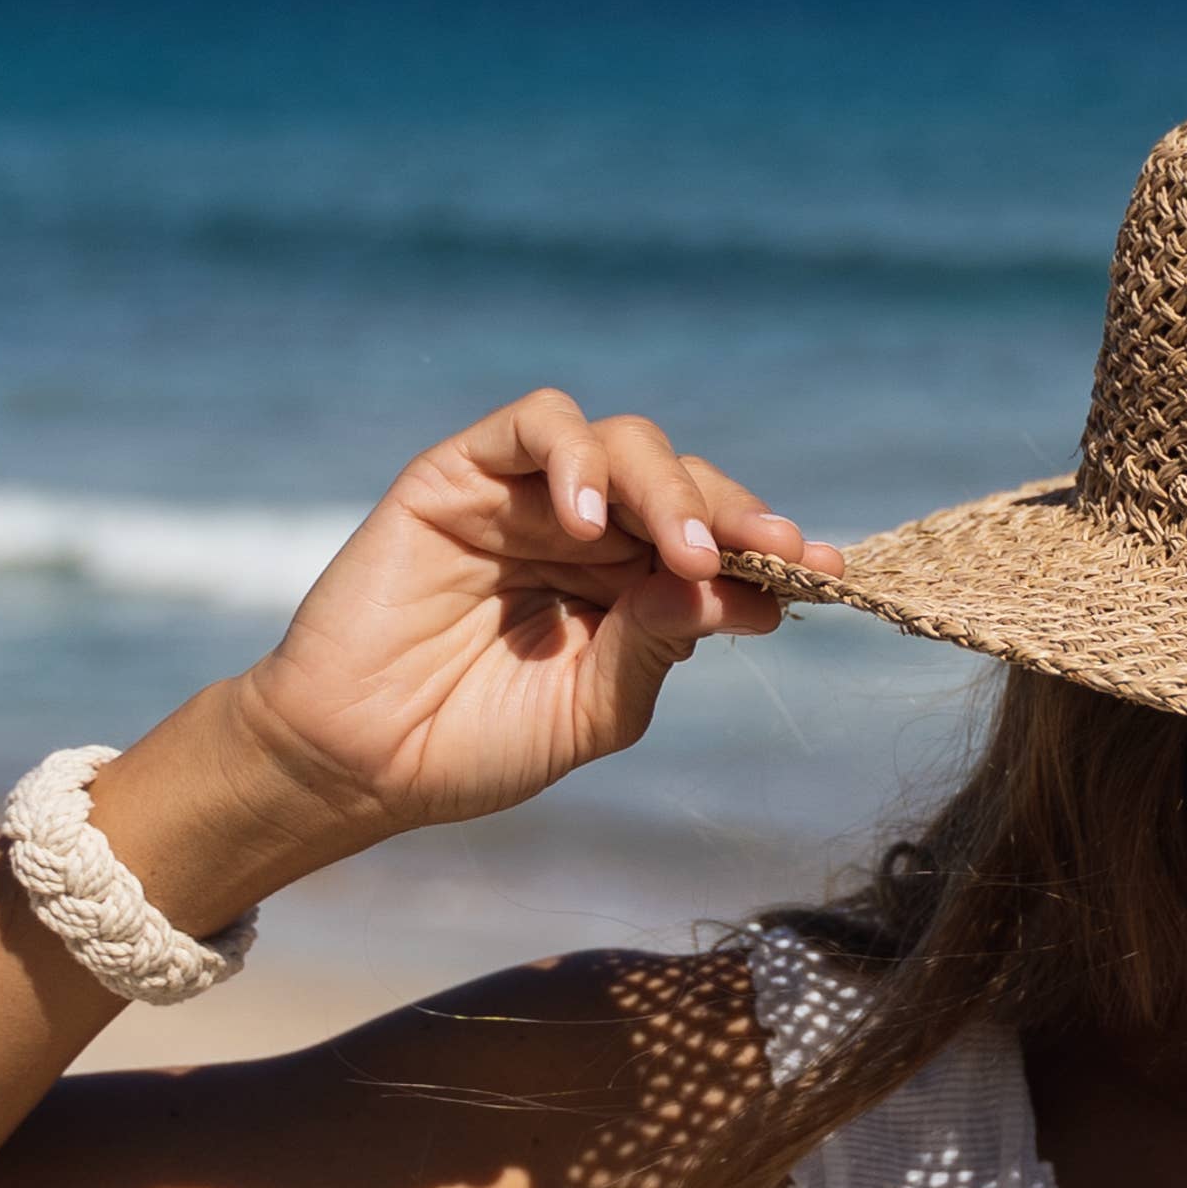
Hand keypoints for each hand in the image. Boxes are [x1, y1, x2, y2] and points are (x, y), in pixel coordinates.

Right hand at [233, 392, 836, 837]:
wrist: (361, 763)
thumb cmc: (476, 745)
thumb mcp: (594, 709)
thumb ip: (657, 643)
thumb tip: (737, 590)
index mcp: (632, 588)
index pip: (719, 543)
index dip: (771, 547)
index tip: (825, 568)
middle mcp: (588, 533)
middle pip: (683, 482)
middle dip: (733, 513)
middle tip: (762, 554)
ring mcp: (527, 499)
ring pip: (620, 442)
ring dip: (667, 487)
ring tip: (685, 551)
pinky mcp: (461, 475)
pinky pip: (534, 425)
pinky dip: (574, 456)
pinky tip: (590, 518)